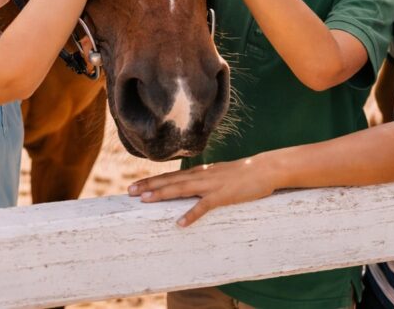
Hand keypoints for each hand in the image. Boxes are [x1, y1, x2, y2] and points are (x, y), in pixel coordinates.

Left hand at [127, 158, 276, 226]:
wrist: (264, 169)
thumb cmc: (243, 174)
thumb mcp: (219, 175)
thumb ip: (205, 179)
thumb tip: (191, 185)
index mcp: (200, 172)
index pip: (171, 176)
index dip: (152, 180)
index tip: (135, 185)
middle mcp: (202, 176)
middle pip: (170, 181)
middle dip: (149, 186)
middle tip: (129, 191)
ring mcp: (211, 185)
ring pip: (182, 189)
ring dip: (162, 194)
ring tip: (145, 201)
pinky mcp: (222, 196)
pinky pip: (204, 206)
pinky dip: (191, 214)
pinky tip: (180, 223)